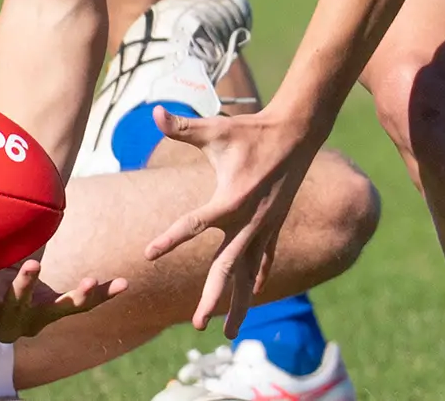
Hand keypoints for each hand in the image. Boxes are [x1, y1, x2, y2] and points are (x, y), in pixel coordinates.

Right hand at [0, 255, 124, 340]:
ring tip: (87, 281)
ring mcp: (34, 320)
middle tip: (31, 263)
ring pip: (52, 311)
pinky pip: (79, 308)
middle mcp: (7, 324)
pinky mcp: (55, 314)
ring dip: (72, 298)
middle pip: (16, 308)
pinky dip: (101, 296)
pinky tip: (122, 283)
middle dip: (24, 287)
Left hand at [144, 105, 322, 337]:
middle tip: (198, 325)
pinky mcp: (273, 226)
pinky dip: (256, 277)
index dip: (168, 239)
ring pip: (248, 274)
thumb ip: (182, 127)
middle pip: (226, 268)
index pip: (193, 224)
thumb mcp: (215, 129)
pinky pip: (264, 259)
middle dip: (213, 298)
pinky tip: (251, 294)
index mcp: (229, 200)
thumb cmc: (250, 131)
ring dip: (238, 303)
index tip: (148, 254)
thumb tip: (154, 111)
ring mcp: (264, 227)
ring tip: (227, 333)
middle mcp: (248, 221)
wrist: (296, 133)